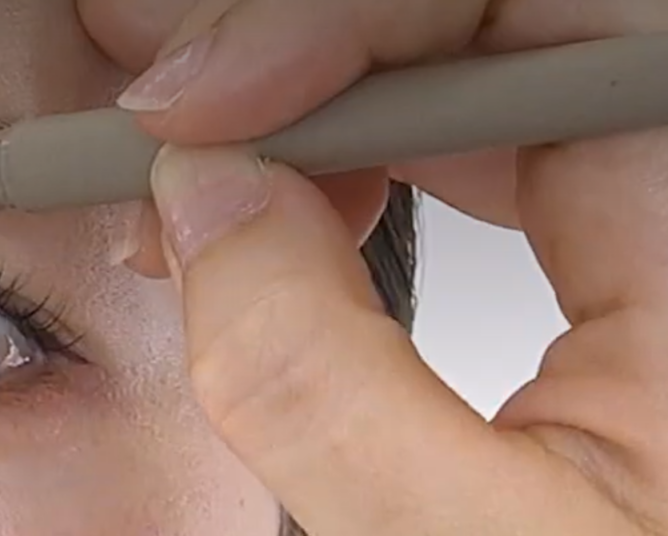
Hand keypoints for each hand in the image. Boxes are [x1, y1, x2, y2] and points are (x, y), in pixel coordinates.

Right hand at [111, 0, 667, 533]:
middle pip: (496, 37)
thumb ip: (318, 378)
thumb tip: (204, 200)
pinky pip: (474, 158)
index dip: (352, 27)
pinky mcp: (616, 258)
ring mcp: (657, 226)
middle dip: (304, 53)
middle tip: (165, 105)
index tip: (203, 106)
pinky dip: (353, 173)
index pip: (552, 23)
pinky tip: (278, 216)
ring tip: (196, 178)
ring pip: (469, 88)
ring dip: (313, 114)